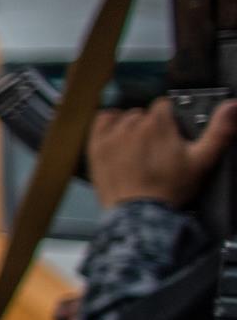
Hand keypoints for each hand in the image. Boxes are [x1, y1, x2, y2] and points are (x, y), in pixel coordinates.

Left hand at [87, 98, 236, 208]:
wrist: (139, 214)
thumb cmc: (169, 190)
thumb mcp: (203, 160)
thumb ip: (220, 131)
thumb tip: (233, 106)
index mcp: (158, 123)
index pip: (164, 105)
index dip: (170, 119)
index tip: (172, 134)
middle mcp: (132, 125)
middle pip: (144, 114)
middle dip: (152, 127)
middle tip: (158, 148)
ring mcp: (111, 136)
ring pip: (124, 118)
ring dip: (131, 128)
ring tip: (139, 149)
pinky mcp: (97, 147)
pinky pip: (101, 122)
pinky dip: (109, 125)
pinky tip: (118, 137)